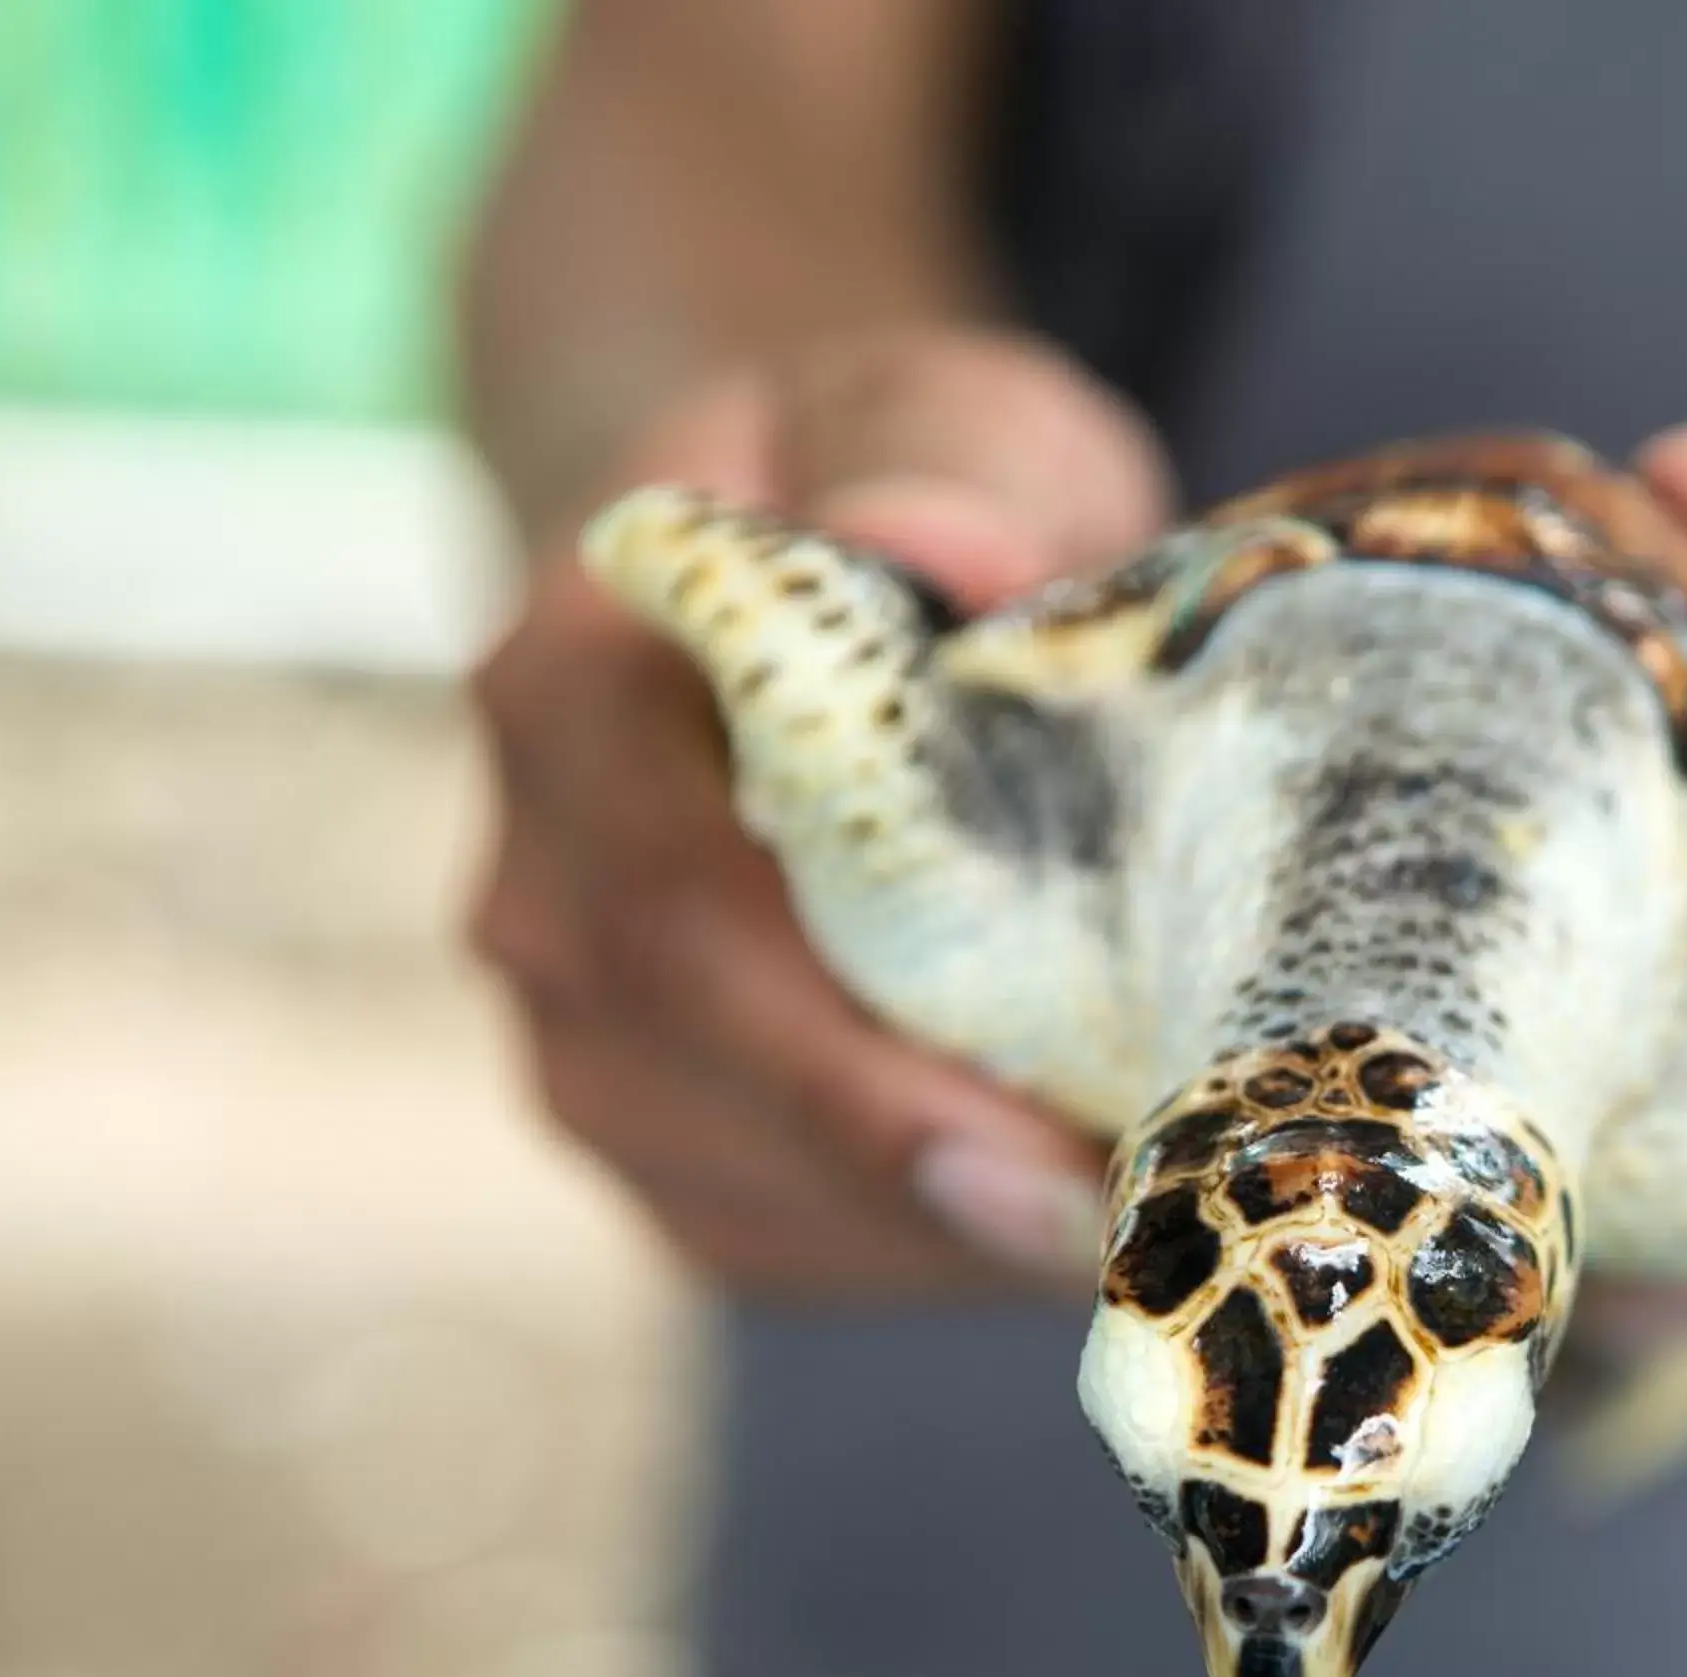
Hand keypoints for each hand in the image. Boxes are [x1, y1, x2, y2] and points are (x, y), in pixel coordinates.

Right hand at [469, 328, 1169, 1292]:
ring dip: (948, 1236)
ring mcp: (583, 1028)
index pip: (681, 916)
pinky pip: (781, 1237)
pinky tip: (1071, 1215)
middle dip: (934, 1185)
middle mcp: (541, 888)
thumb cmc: (890, 487)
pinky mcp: (664, 1128)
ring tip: (1145, 1223)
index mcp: (567, 697)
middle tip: (1140, 1233)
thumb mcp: (937, 415)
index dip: (850, 1062)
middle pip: (712, 1090)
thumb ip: (941, 467)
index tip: (1032, 1146)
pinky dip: (929, 1251)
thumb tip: (935, 544)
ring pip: (751, 1195)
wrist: (797, 567)